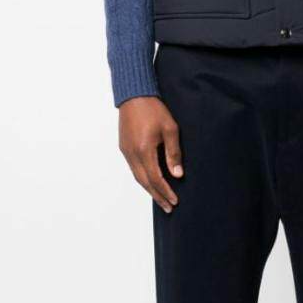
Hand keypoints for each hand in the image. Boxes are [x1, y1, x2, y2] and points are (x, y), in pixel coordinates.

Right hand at [118, 96, 183, 211]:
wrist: (134, 95)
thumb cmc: (154, 109)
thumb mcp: (170, 129)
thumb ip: (173, 153)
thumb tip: (177, 174)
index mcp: (144, 150)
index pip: (156, 179)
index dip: (166, 192)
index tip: (175, 201)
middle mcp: (132, 154)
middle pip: (144, 182)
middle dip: (157, 196)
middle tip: (168, 207)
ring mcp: (126, 151)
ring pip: (137, 176)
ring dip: (149, 189)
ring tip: (160, 199)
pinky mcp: (124, 147)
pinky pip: (133, 168)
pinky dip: (142, 178)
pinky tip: (150, 181)